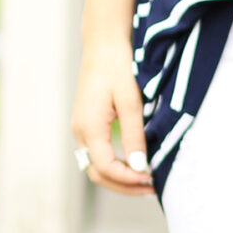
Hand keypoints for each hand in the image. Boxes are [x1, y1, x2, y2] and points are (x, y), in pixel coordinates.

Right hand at [71, 38, 153, 194]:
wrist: (104, 44)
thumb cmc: (118, 67)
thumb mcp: (131, 101)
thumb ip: (134, 135)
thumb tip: (140, 167)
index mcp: (89, 127)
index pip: (106, 168)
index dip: (129, 179)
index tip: (152, 178)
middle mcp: (80, 132)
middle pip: (97, 174)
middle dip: (124, 186)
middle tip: (152, 188)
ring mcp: (82, 129)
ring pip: (96, 167)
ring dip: (120, 178)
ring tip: (147, 181)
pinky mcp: (87, 125)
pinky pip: (98, 155)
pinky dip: (115, 166)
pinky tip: (135, 165)